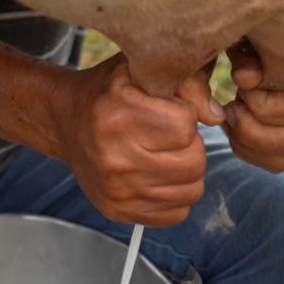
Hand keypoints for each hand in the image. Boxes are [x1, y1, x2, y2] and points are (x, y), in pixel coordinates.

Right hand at [54, 54, 224, 226]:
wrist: (66, 124)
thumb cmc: (110, 94)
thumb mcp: (141, 70)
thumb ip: (186, 82)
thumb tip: (217, 116)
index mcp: (118, 116)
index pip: (186, 125)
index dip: (184, 115)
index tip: (167, 111)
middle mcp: (115, 159)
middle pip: (193, 162)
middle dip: (190, 146)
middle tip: (169, 137)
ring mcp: (118, 191)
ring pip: (192, 191)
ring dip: (186, 171)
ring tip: (165, 155)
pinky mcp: (119, 212)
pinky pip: (177, 214)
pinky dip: (175, 195)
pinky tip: (158, 176)